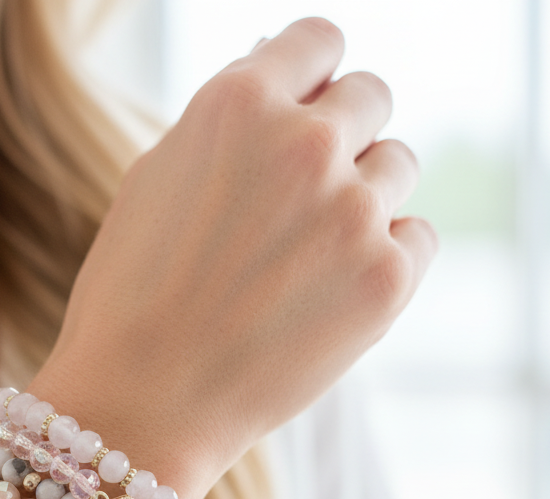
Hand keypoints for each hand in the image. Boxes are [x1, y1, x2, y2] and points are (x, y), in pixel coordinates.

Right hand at [31, 18, 433, 498]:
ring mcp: (354, 211)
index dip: (313, 73)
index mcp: (236, 104)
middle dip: (344, 131)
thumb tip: (289, 77)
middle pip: (372, 95)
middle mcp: (304, 143)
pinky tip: (330, 291)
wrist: (142, 405)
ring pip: (398, 164)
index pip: (319, 41)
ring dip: (364, 194)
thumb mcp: (156, 180)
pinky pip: (417, 235)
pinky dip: (386, 256)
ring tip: (305, 255)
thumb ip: (228, 122)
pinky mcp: (388, 278)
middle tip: (305, 191)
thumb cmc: (132, 295)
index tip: (307, 104)